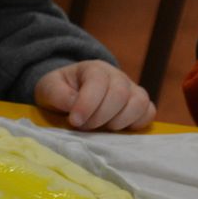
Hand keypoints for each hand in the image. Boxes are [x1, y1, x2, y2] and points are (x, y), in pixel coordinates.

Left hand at [34, 60, 155, 130]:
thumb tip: (73, 104)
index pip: (98, 81)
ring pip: (138, 103)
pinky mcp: (139, 105)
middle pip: (119, 94)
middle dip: (100, 116)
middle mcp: (117, 76)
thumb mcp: (49, 88)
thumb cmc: (61, 91)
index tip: (74, 121)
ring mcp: (131, 90)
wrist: (72, 93)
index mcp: (94, 68)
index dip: (87, 104)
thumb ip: (57, 94)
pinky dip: (136, 124)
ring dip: (118, 122)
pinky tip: (116, 130)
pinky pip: (148, 113)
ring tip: (100, 129)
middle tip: (83, 127)